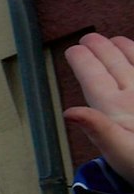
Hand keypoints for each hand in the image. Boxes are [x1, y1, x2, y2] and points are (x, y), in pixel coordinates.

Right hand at [65, 33, 133, 180]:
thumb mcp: (119, 154)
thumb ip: (97, 129)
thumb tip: (69, 111)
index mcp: (117, 108)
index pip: (94, 76)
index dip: (82, 61)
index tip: (74, 50)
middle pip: (114, 63)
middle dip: (100, 48)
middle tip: (89, 39)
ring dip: (124, 48)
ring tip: (115, 40)